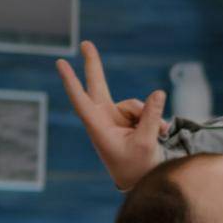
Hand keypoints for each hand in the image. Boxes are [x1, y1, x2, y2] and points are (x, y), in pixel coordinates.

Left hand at [56, 40, 170, 189]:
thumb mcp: (146, 142)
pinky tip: (161, 132)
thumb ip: (151, 117)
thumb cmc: (136, 166)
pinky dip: (155, 120)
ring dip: (149, 117)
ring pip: (135, 104)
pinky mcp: (128, 118)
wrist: (141, 179)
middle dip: (93, 64)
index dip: (72, 81)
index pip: (82, 100)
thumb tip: (158, 92)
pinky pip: (145, 110)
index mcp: (98, 127)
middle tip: (85, 43)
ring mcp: (116, 117)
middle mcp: (104, 118)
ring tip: (158, 135)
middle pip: (97, 85)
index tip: (61, 63)